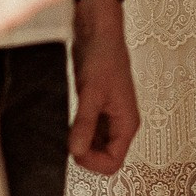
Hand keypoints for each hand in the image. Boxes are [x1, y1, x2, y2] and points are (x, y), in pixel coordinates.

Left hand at [68, 0, 138, 174]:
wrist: (98, 33)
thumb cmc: (103, 57)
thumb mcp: (91, 93)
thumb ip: (84, 124)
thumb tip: (75, 152)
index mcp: (127, 123)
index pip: (113, 162)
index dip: (93, 161)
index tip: (75, 148)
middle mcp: (121, 123)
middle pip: (105, 157)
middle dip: (86, 153)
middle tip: (69, 138)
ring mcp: (109, 117)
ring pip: (96, 146)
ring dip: (81, 143)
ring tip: (68, 128)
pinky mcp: (97, 109)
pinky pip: (89, 131)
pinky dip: (78, 131)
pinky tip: (68, 121)